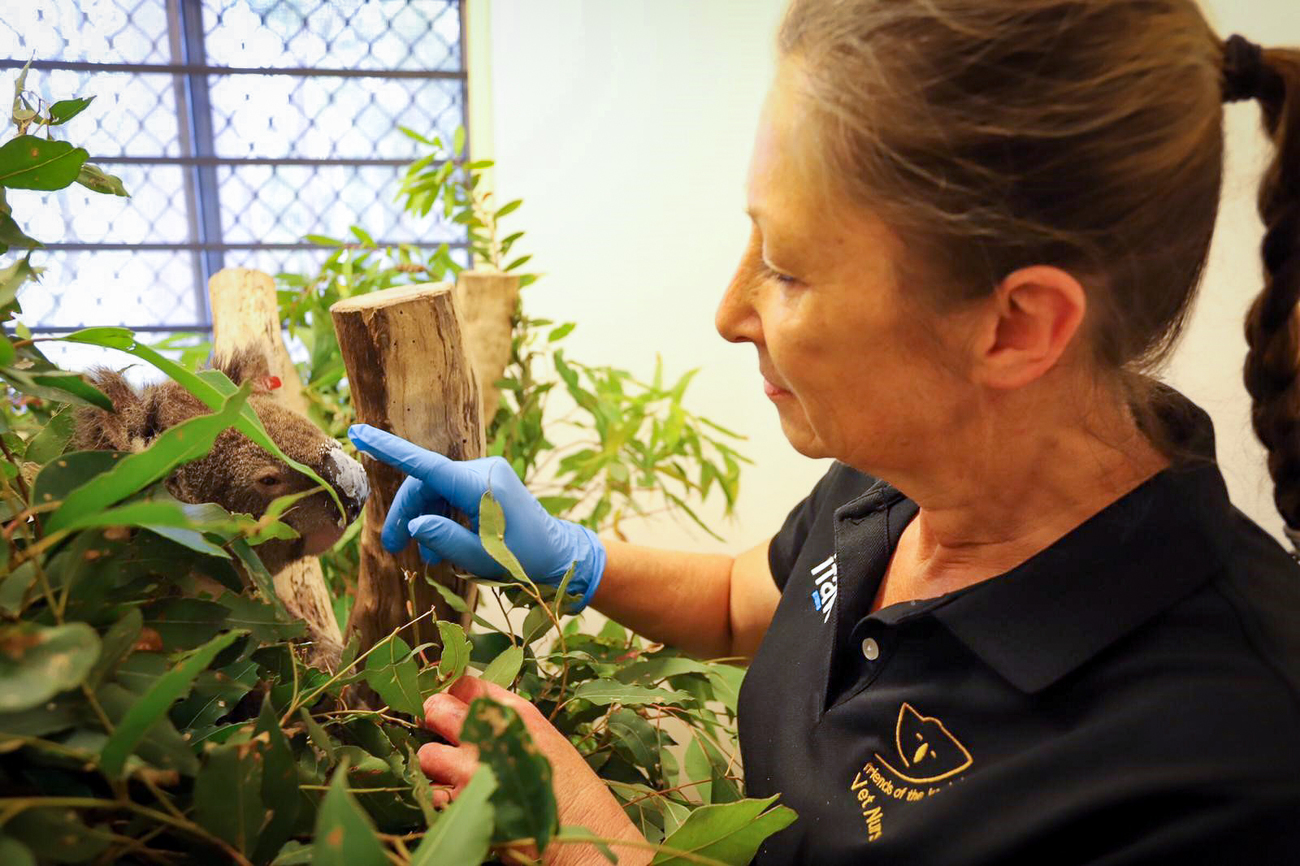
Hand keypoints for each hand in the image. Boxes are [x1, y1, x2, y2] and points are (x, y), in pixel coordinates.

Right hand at [348, 425, 605, 610]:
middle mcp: (482, 470)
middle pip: (426, 484)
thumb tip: (414, 524)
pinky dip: (441, 518)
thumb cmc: (523, 559)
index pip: (426, 464)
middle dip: (407, 514)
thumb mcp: (481, 556)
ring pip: (436, 491)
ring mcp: (486, 474)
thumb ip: (444, 539)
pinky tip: (441, 548)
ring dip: (425, 521)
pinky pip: (451, 495)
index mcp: (480, 485)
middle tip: (392, 547)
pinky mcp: (487, 483)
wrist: (558, 554)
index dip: (389, 449)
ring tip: (428, 560)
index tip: (359, 431)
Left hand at [421, 675, 650, 865]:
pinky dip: (441, 798)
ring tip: (453, 773)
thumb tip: (471, 705)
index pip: (465, 684)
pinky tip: (459, 799)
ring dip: (435, 764)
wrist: (583, 829)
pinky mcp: (463, 806)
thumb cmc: (566, 784)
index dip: (453, 692)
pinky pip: (432, 794)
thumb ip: (507, 718)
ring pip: (427, 754)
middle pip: (436, 710)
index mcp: (515, 713)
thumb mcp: (542, 735)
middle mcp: (491, 736)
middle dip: (434, 718)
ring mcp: (473, 771)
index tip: (453, 702)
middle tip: (440, 729)